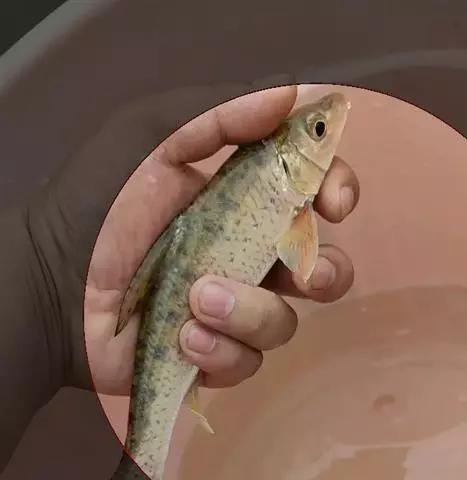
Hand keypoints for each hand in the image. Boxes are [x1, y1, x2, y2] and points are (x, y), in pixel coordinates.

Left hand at [84, 85, 358, 394]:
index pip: (312, 193)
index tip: (333, 204)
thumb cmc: (100, 207)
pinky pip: (248, 362)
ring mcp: (233, 309)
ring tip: (194, 299)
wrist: (51, 287)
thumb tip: (291, 95)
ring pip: (284, 322)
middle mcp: (248, 256)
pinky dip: (220, 351)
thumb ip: (215, 116)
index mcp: (243, 203)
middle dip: (323, 272)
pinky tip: (182, 338)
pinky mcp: (215, 354)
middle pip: (321, 269)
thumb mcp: (150, 142)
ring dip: (247, 311)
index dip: (336, 191)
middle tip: (296, 272)